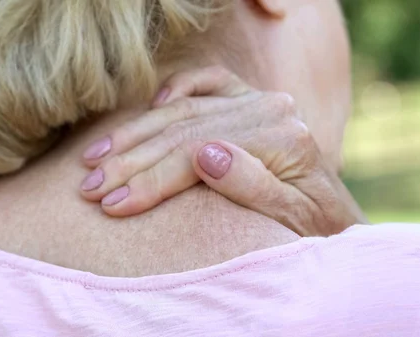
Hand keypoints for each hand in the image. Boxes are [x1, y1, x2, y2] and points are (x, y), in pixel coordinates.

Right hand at [80, 66, 365, 235]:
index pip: (198, 156)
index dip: (151, 181)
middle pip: (185, 131)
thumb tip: (206, 153)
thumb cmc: (312, 227)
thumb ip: (254, 186)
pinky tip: (151, 109)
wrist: (331, 215)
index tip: (112, 204)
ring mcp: (260, 101)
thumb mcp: (291, 220)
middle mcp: (273, 111)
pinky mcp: (250, 99)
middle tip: (89, 187)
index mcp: (285, 141)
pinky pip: (209, 82)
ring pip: (186, 109)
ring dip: (138, 132)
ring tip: (96, 157)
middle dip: (132, 160)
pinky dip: (178, 89)